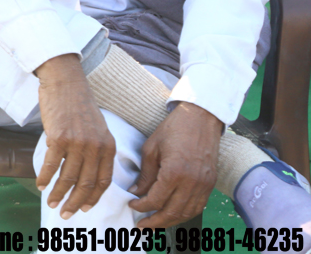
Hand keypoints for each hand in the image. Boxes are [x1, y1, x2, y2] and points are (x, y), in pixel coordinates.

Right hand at [36, 54, 116, 218]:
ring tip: (51, 202)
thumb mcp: (97, 127)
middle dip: (75, 202)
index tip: (85, 208)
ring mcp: (77, 142)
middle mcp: (95, 146)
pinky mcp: (59, 137)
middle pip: (86, 183)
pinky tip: (40, 184)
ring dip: (58, 193)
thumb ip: (96, 149)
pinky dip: (44, 177)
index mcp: (108, 145)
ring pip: (68, 177)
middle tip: (66, 213)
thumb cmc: (78, 103)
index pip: (104, 180)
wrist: (65, 82)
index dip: (94, 197)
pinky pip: (51, 164)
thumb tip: (86, 173)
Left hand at [129, 101, 222, 227]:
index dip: (142, 206)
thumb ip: (145, 174)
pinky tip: (173, 214)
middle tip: (142, 225)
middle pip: (172, 212)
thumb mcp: (151, 148)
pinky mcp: (211, 183)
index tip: (132, 206)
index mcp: (175, 172)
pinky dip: (185, 213)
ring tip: (156, 223)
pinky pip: (198, 206)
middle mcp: (192, 182)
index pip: (156, 200)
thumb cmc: (173, 129)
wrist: (200, 118)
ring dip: (170, 221)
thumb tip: (136, 192)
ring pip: (187, 212)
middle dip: (155, 221)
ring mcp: (204, 184)